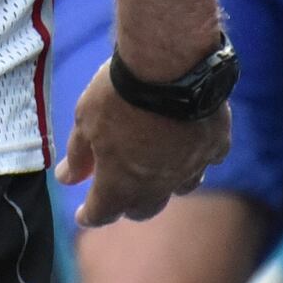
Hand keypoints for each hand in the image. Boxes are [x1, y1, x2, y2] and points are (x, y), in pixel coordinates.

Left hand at [59, 65, 228, 225]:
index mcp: (120, 185)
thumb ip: (79, 154)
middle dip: (128, 204)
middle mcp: (157, 186)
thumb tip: (67, 179)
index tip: (83, 214)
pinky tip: (190, 144)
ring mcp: (190, 167)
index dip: (89, 215)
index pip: (101, 213)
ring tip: (156, 169)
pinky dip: (197, 156)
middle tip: (117, 192)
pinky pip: (207, 160)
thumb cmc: (117, 94)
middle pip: (144, 209)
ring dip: (165, 183)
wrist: (169, 67)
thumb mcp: (85, 121)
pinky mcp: (215, 146)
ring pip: (179, 188)